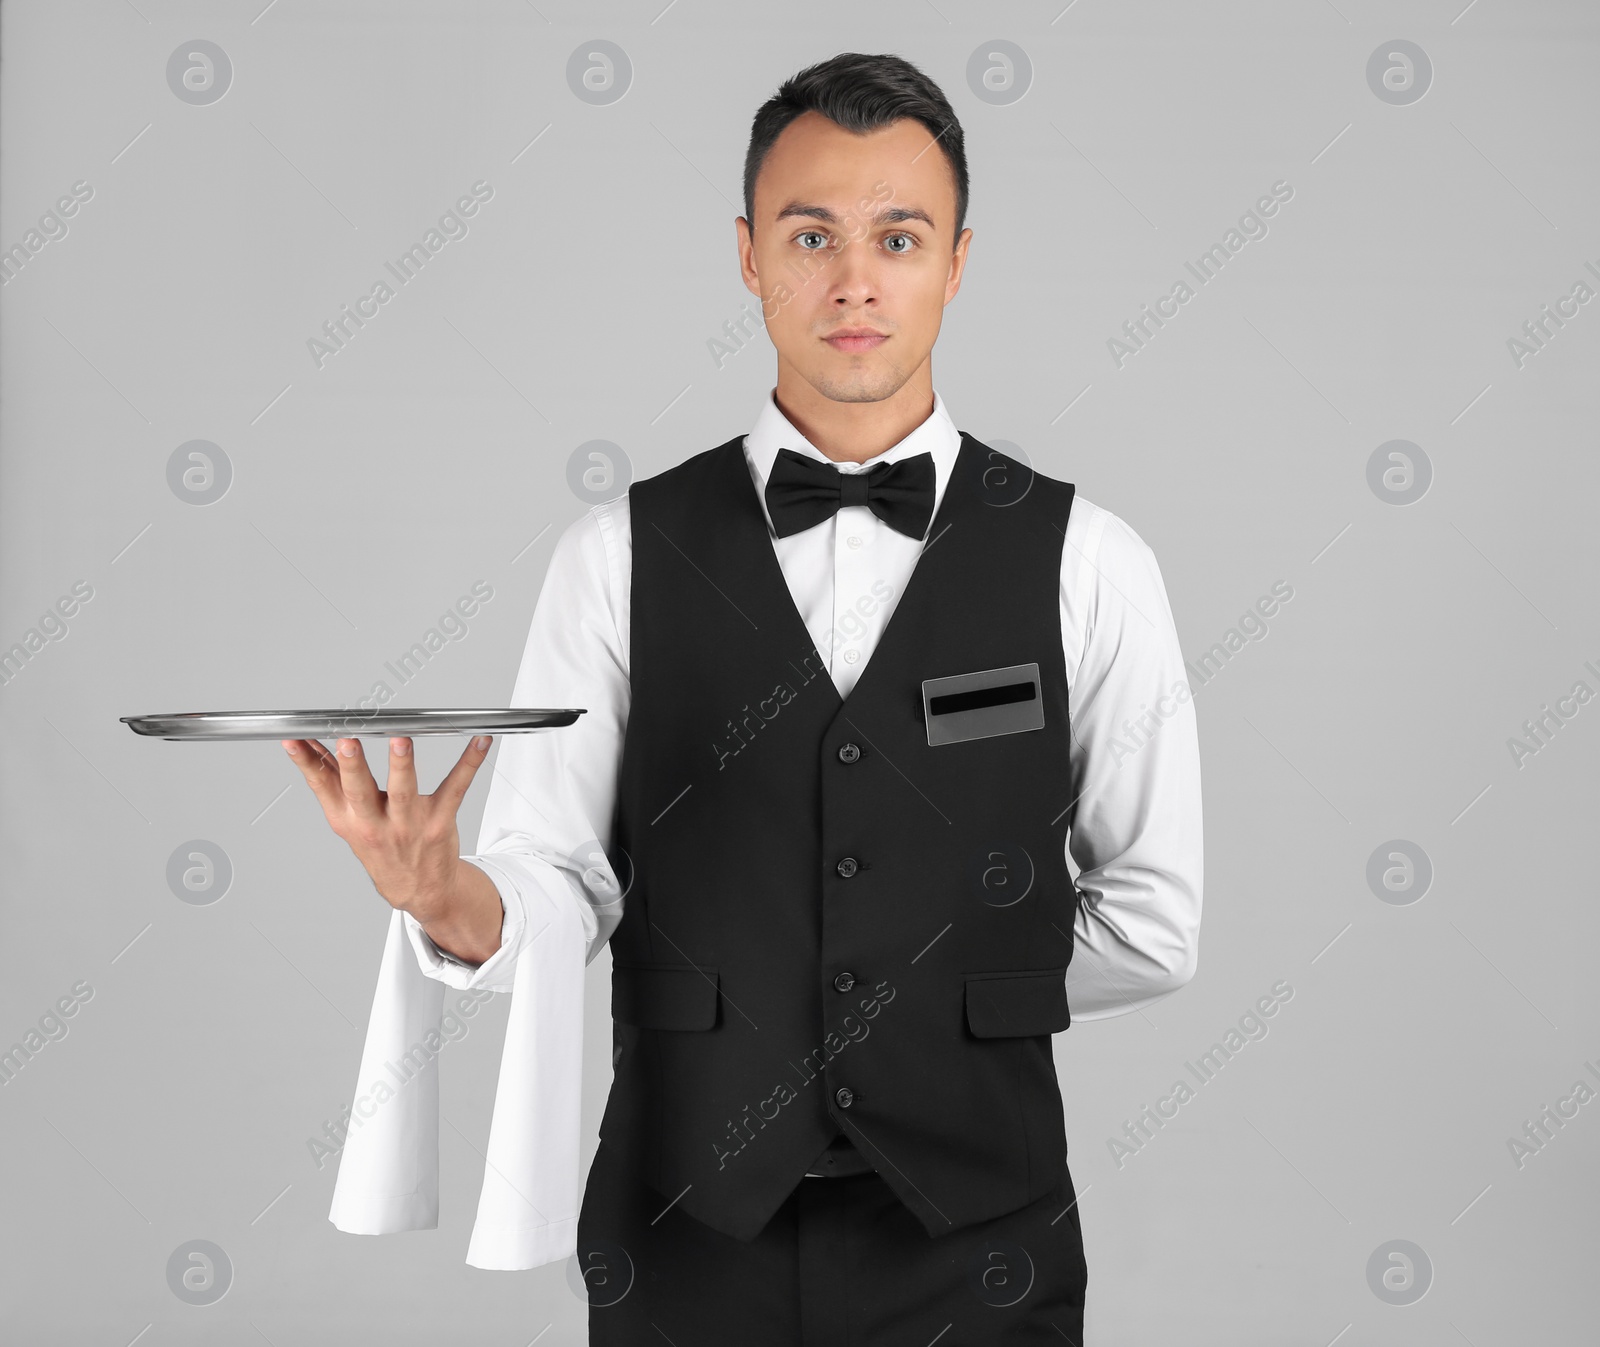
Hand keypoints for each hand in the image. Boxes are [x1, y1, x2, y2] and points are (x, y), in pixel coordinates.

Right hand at [281, 734, 493, 920]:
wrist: (420, 889)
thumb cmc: (381, 846)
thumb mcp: (347, 822)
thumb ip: (330, 783)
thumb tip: (305, 745)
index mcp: (347, 819)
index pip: (321, 786)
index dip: (307, 762)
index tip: (296, 738)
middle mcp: (374, 823)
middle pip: (359, 790)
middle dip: (352, 766)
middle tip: (347, 742)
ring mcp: (407, 823)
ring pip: (404, 791)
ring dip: (402, 765)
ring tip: (401, 741)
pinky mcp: (439, 821)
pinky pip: (457, 787)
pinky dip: (470, 762)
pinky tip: (480, 742)